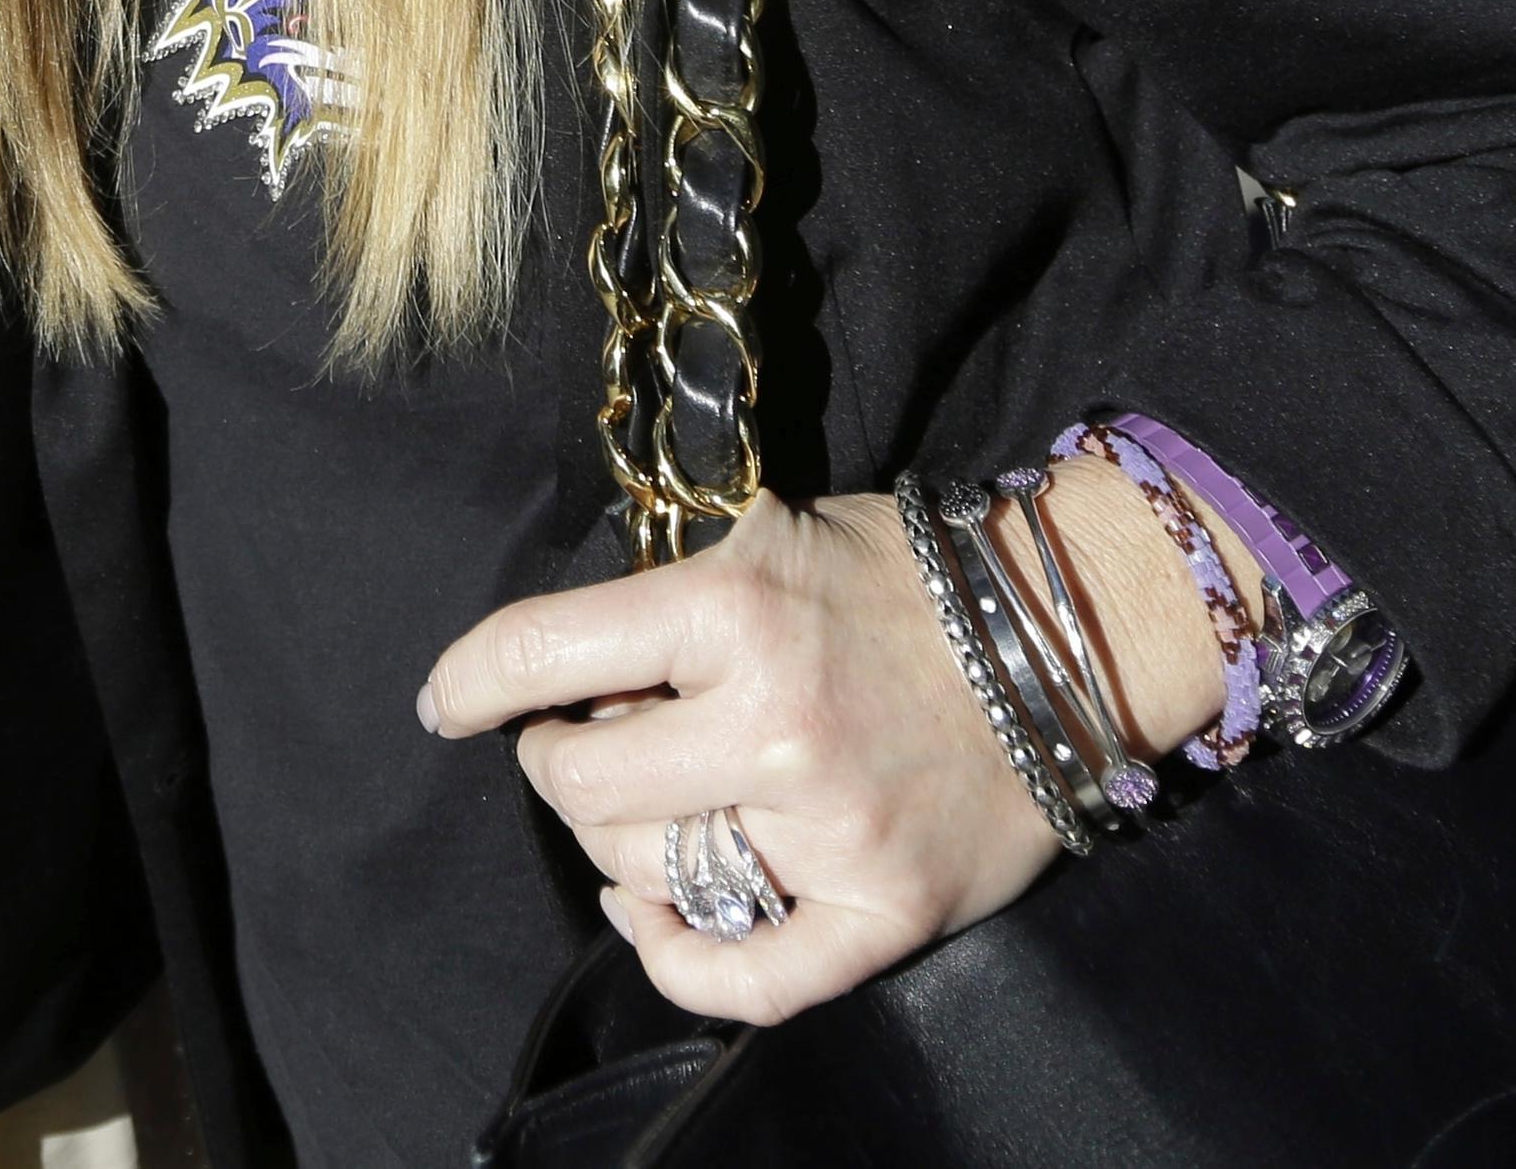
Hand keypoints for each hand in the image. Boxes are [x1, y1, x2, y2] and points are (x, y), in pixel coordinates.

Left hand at [423, 470, 1235, 1024]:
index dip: (471, 682)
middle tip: (580, 747)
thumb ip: (667, 589)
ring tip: (639, 814)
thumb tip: (548, 655)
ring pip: (646, 874)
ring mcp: (831, 830)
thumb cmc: (902, 581)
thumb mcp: (769, 537)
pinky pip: (746, 979)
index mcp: (736, 611)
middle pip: (581, 784)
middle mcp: (775, 726)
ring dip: (615, 849)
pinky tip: (653, 918)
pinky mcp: (883, 911)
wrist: (1066, 638)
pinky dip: (676, 958)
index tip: (449, 703)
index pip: (541, 653)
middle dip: (559, 764)